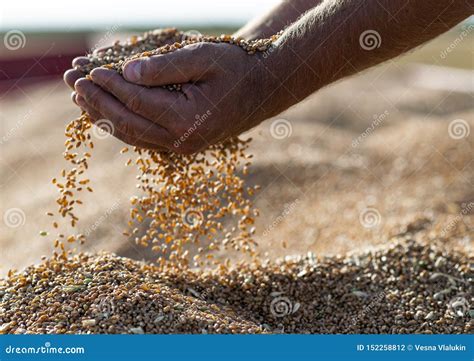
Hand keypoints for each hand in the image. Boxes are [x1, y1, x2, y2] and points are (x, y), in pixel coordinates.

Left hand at [73, 42, 277, 153]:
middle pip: (128, 123)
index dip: (110, 85)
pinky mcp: (181, 144)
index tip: (89, 68)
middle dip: (98, 102)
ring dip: (104, 117)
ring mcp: (182, 146)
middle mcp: (182, 140)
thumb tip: (126, 73)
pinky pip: (143, 138)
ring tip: (80, 98)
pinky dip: (121, 125)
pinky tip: (105, 113)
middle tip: (73, 82)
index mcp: (188, 119)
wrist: (261, 91)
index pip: (137, 102)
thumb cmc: (236, 69)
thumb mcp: (204, 58)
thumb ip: (165, 67)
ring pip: (132, 135)